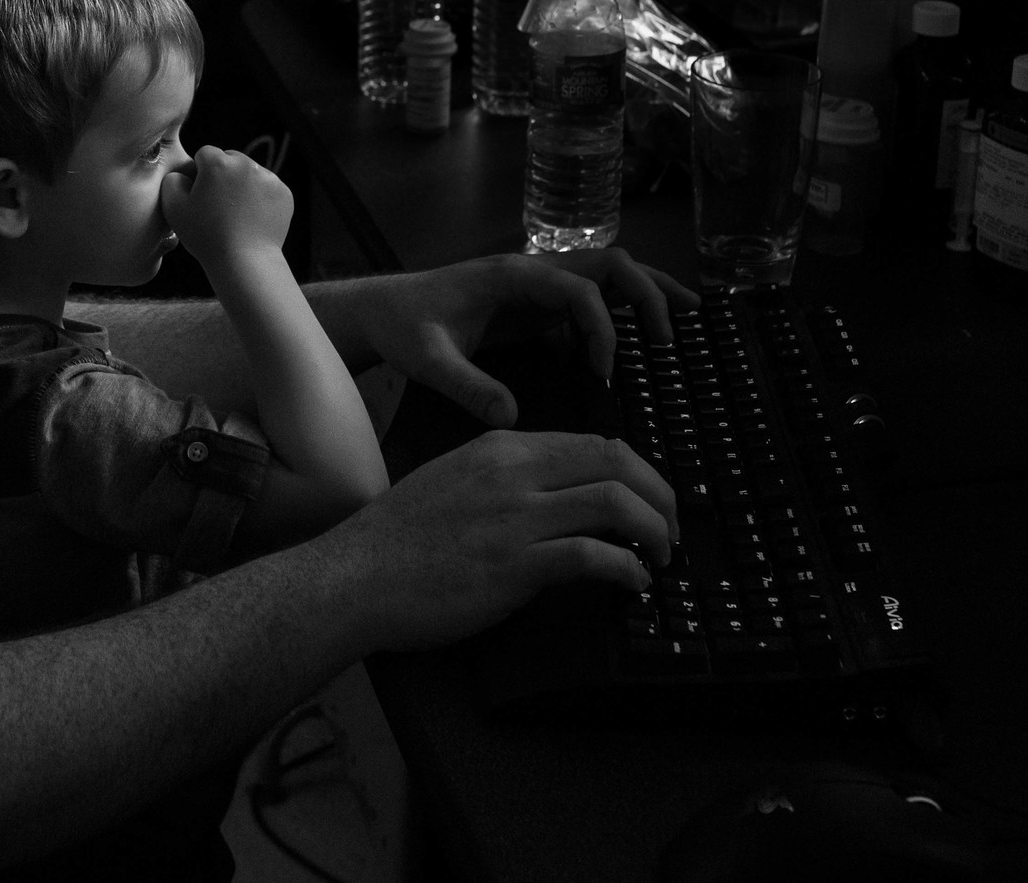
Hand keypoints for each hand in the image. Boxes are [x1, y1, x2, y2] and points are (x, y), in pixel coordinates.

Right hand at [159, 146, 292, 263]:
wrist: (244, 261)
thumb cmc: (206, 237)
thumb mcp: (174, 209)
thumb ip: (172, 182)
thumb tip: (182, 174)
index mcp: (218, 163)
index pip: (205, 154)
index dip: (200, 173)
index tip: (201, 193)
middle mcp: (246, 164)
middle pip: (230, 159)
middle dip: (223, 174)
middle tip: (218, 204)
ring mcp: (268, 177)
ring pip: (250, 172)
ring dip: (242, 185)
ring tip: (236, 214)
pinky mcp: (283, 193)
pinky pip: (267, 187)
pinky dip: (261, 198)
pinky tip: (252, 218)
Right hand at [309, 430, 677, 650]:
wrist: (354, 577)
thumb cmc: (398, 540)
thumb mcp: (455, 482)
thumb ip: (505, 480)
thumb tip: (558, 500)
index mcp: (500, 447)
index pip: (592, 441)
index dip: (636, 470)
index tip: (650, 499)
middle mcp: (513, 472)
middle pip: (616, 461)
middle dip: (661, 494)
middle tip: (673, 528)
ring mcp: (515, 517)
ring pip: (615, 503)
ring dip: (656, 532)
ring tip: (662, 557)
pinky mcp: (514, 566)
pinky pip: (593, 556)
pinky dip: (628, 569)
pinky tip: (634, 584)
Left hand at [319, 250, 692, 428]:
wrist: (383, 310)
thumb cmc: (404, 328)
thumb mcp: (428, 359)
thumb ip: (466, 385)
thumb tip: (511, 417)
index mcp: (514, 277)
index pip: (579, 291)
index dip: (601, 330)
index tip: (604, 374)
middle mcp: (534, 272)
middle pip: (609, 265)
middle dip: (647, 295)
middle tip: (671, 338)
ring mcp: (538, 285)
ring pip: (607, 274)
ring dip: (646, 292)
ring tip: (689, 318)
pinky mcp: (537, 304)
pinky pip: (592, 299)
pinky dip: (624, 312)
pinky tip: (644, 342)